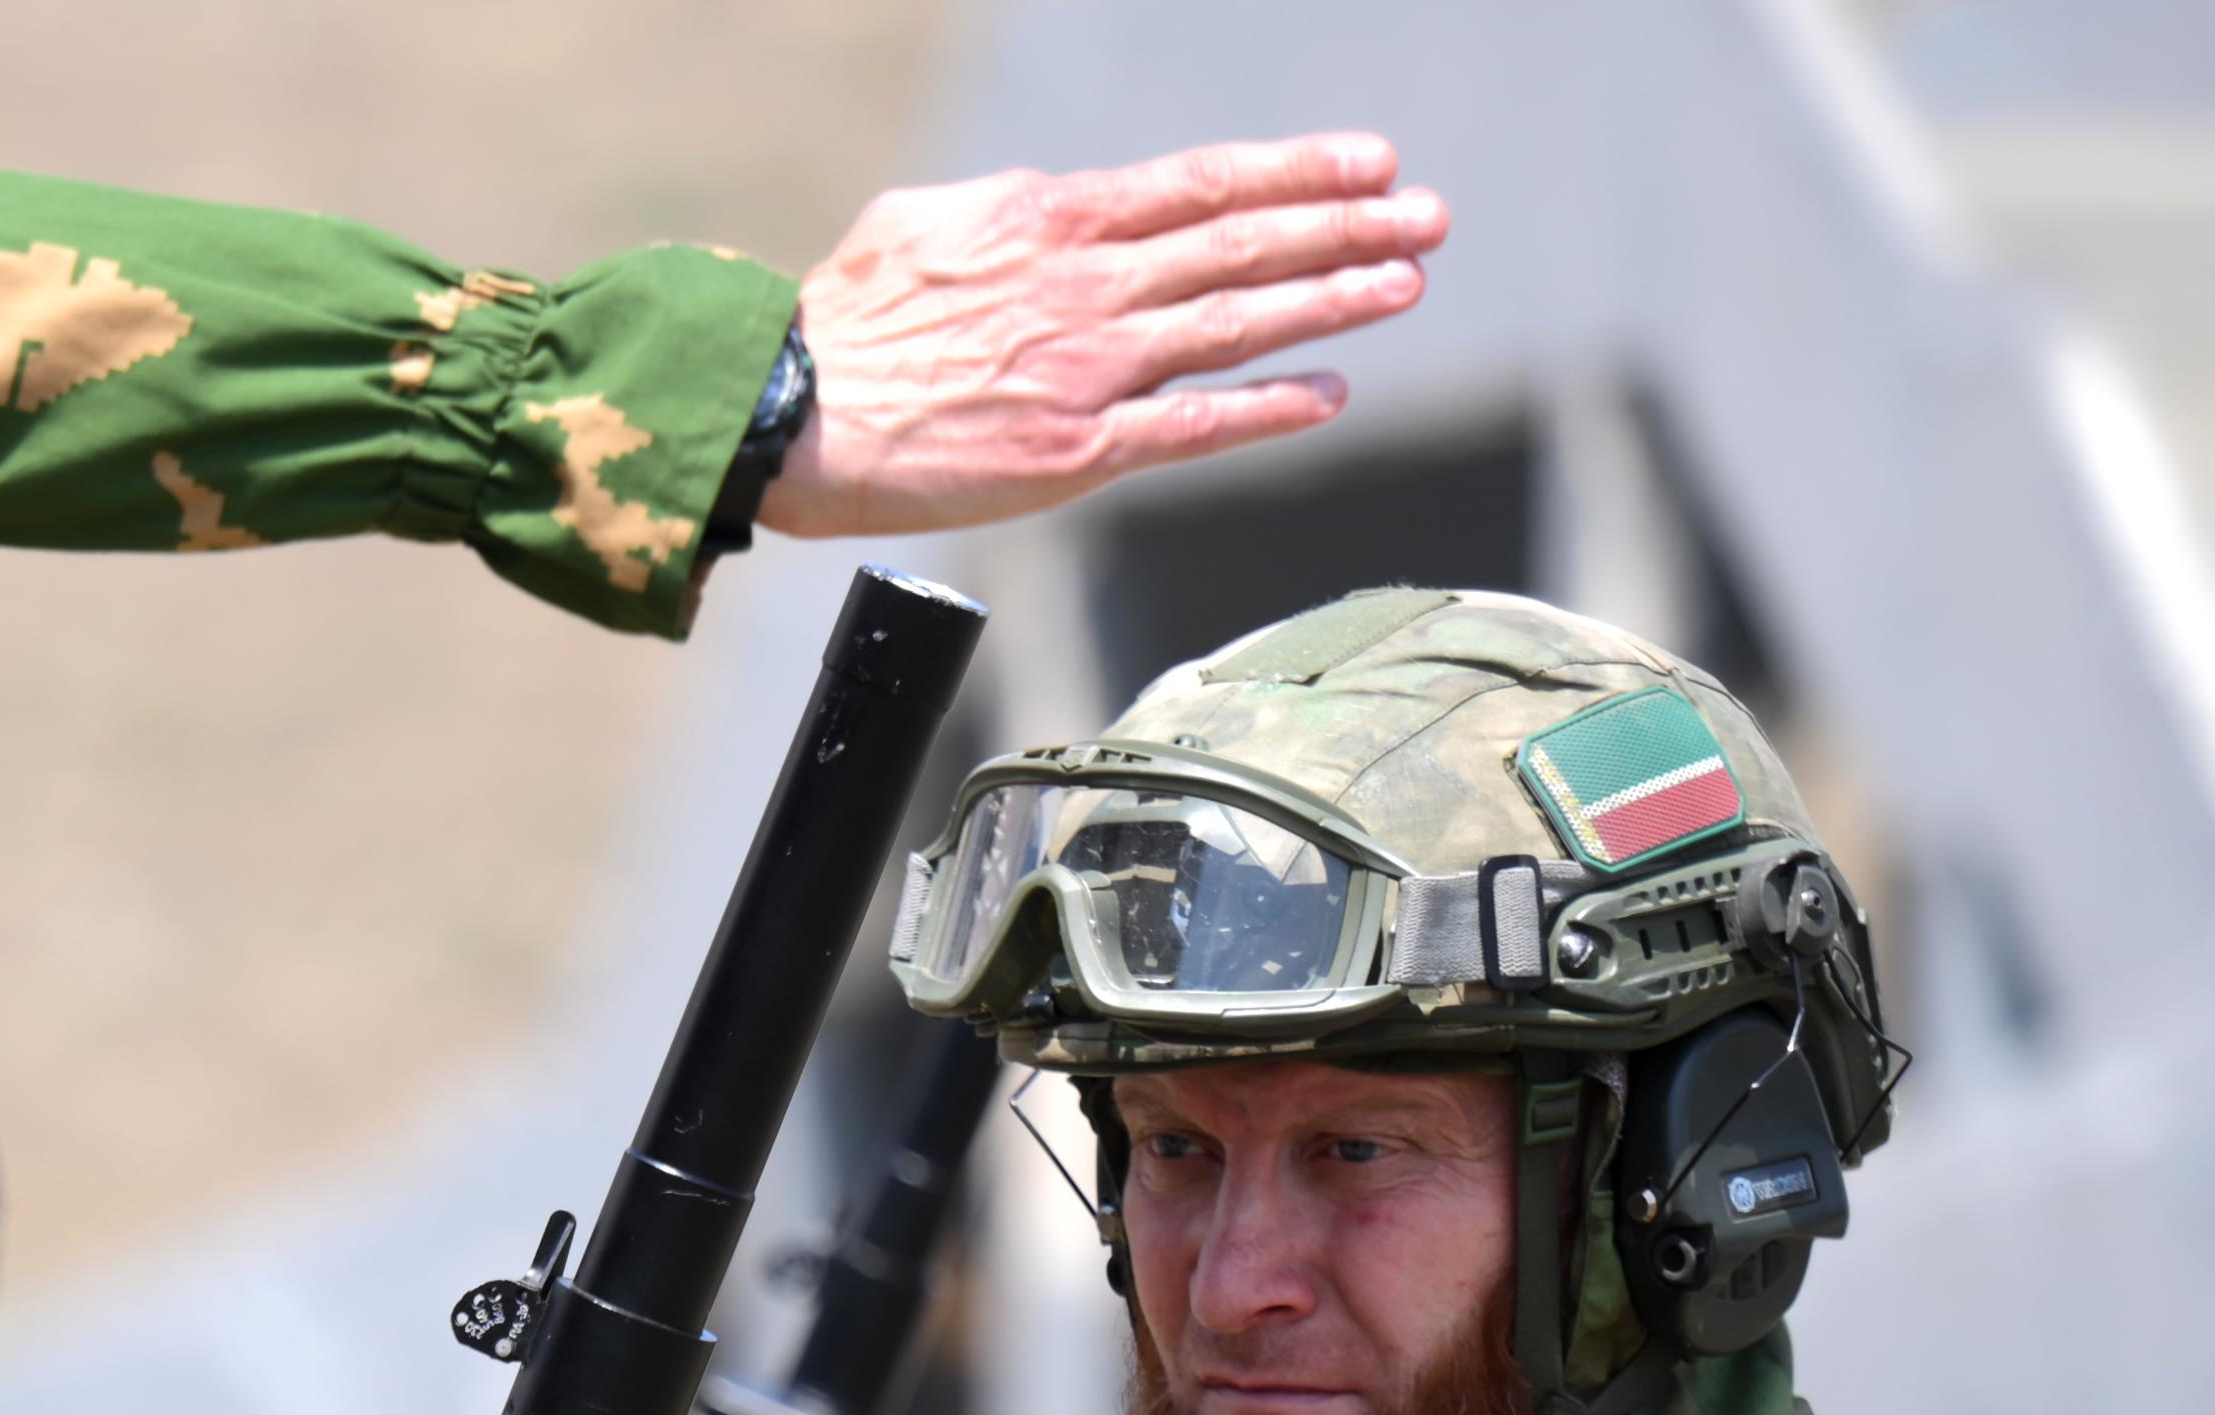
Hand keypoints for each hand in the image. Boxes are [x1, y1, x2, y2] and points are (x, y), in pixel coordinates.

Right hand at [762, 136, 1446, 537]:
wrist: (789, 414)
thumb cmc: (841, 319)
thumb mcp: (924, 222)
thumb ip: (1008, 212)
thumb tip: (1054, 204)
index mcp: (1052, 221)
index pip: (1203, 184)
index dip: (1296, 170)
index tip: (1368, 161)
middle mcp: (1088, 287)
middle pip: (1244, 244)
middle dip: (1347, 225)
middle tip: (1426, 215)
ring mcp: (1089, 371)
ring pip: (1238, 323)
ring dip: (1331, 300)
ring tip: (1405, 281)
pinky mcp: (1076, 454)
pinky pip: (1194, 426)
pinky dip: (1269, 406)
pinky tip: (1331, 392)